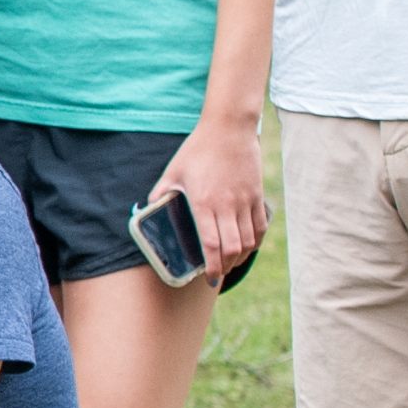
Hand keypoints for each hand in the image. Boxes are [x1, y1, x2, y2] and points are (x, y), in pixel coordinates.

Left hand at [158, 114, 267, 281]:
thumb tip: (146, 210)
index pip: (211, 244)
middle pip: (232, 248)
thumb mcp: (172, 172)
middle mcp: (227, 205)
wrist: (228, 129)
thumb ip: (160, 194)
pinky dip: (255, 242)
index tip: (208, 278)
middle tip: (217, 274)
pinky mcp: (257, 195)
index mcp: (204, 202)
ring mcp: (246, 201)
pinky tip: (246, 247)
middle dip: (225, 267)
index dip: (211, 266)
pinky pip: (261, 226)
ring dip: (240, 258)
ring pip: (250, 241)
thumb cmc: (197, 150)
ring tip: (230, 264)